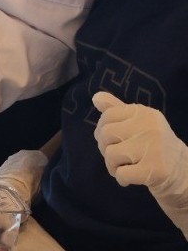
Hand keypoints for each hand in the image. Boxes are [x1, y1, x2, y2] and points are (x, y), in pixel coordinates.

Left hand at [94, 91, 187, 233]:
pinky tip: (130, 178)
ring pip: (111, 154)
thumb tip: (96, 97)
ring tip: (124, 167)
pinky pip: (121, 173)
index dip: (102, 129)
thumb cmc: (153, 145)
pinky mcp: (156, 170)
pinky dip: (121, 178)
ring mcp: (155, 148)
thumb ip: (116, 109)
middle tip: (117, 156)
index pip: (108, 116)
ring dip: (112, 166)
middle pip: (106, 134)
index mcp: (145, 114)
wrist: (183, 171)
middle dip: (105, 148)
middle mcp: (151, 128)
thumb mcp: (138, 123)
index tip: (111, 140)